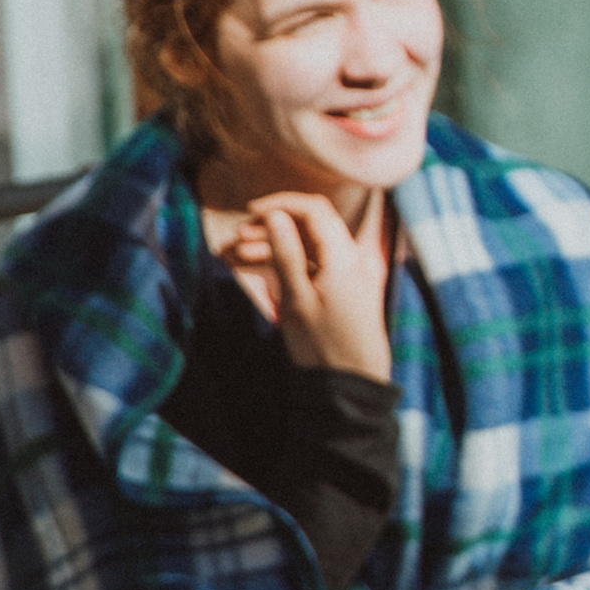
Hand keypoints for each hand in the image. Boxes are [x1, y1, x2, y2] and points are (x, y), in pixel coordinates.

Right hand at [221, 196, 390, 379]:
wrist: (354, 384)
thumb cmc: (323, 346)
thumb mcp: (297, 299)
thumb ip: (286, 254)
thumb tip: (275, 215)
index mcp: (344, 256)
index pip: (315, 210)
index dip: (282, 204)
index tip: (250, 212)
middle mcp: (351, 259)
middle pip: (310, 227)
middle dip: (271, 228)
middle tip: (236, 240)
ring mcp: (348, 275)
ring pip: (307, 248)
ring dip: (274, 247)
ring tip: (236, 257)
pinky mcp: (342, 291)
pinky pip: (313, 266)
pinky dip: (287, 264)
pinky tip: (259, 270)